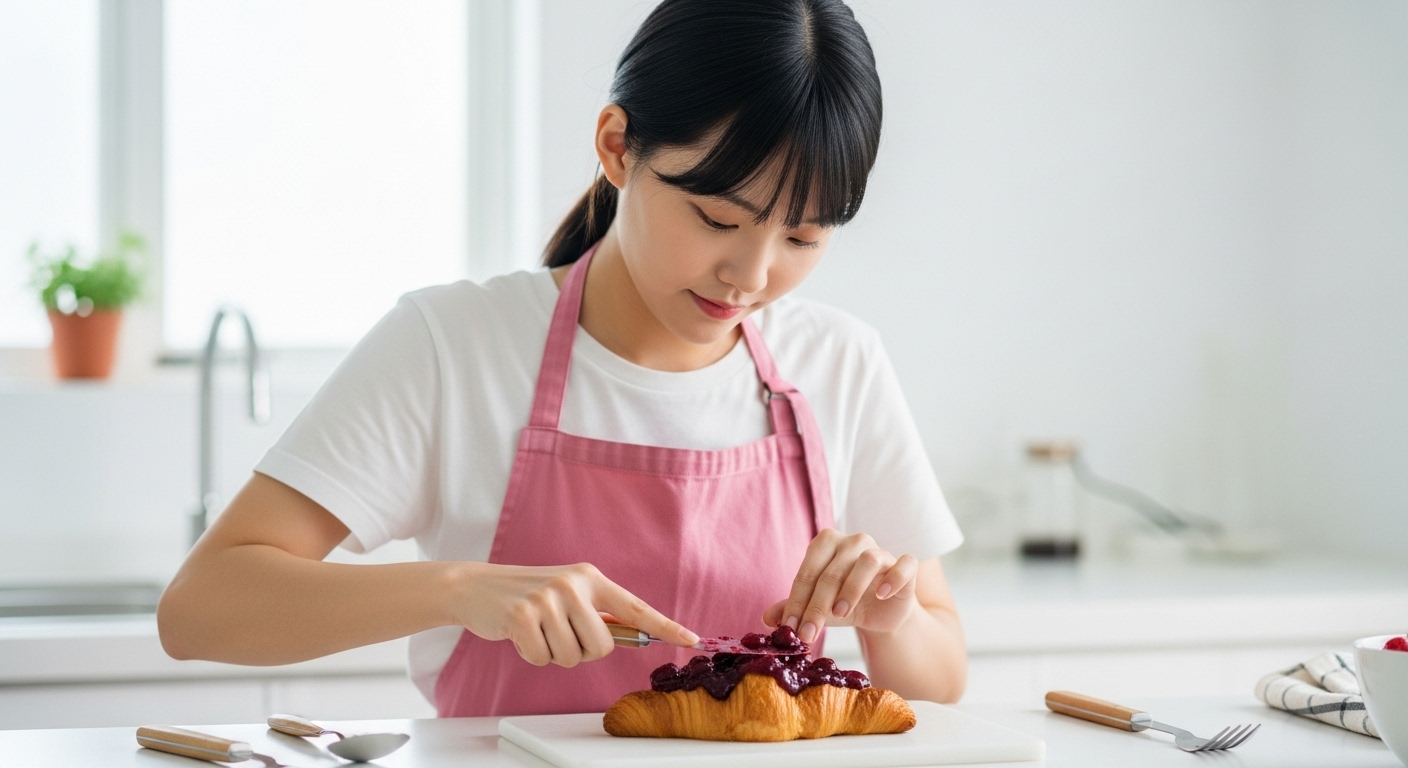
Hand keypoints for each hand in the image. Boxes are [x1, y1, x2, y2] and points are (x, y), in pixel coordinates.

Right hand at [451, 562, 697, 667]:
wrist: (476, 587)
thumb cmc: (529, 596)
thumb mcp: (568, 595)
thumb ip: (597, 614)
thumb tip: (635, 637)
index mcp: (591, 578)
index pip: (637, 608)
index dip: (666, 627)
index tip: (693, 640)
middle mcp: (574, 585)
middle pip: (602, 647)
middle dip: (580, 651)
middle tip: (557, 632)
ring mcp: (548, 599)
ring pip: (572, 656)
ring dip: (553, 653)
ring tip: (537, 630)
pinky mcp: (522, 616)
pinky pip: (543, 659)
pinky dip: (530, 655)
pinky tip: (520, 633)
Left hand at [762, 529, 918, 643]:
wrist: (882, 613)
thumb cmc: (847, 603)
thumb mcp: (819, 608)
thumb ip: (794, 608)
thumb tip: (767, 618)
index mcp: (827, 544)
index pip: (808, 571)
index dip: (796, 601)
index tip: (789, 628)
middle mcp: (854, 542)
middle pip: (832, 570)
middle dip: (817, 604)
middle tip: (809, 632)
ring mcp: (881, 551)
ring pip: (867, 562)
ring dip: (851, 588)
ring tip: (840, 613)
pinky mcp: (906, 566)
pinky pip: (904, 564)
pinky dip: (893, 578)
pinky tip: (881, 594)